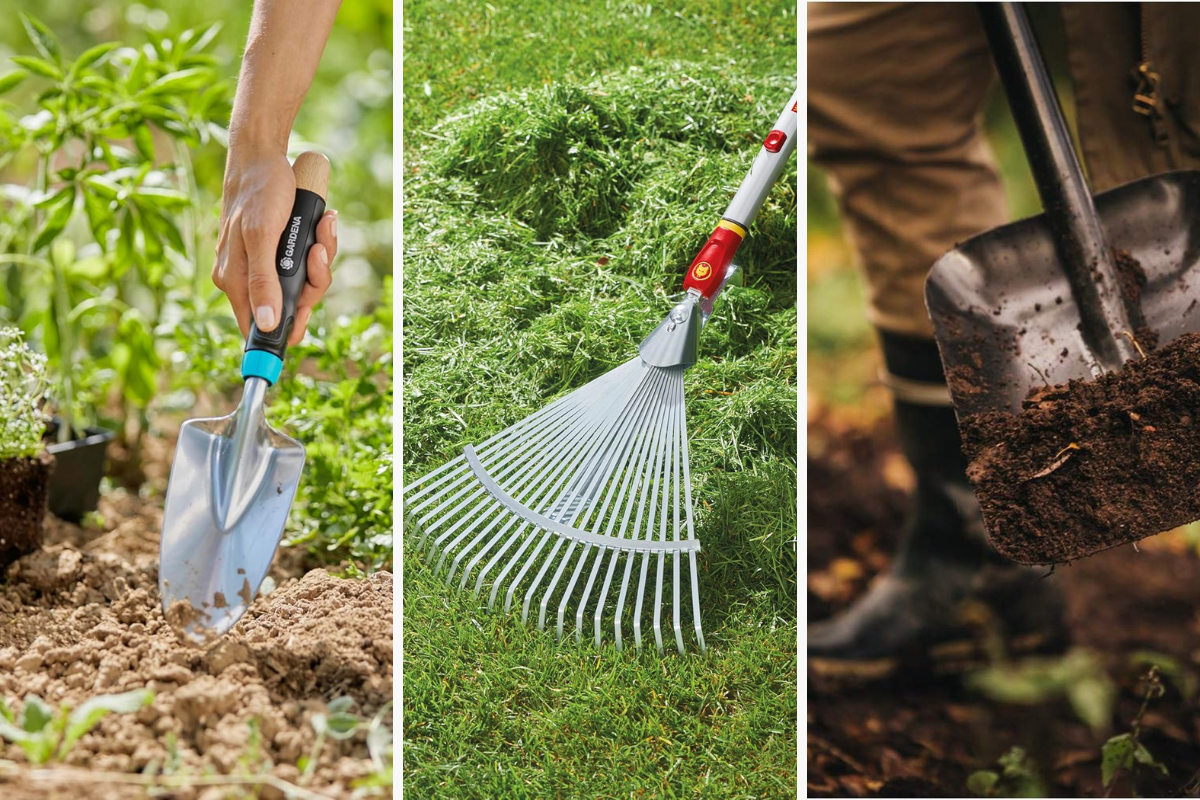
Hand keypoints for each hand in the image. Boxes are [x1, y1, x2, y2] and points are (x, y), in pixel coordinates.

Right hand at [213, 145, 337, 345]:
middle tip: (318, 251)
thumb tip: (267, 324)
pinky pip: (307, 261)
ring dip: (321, 257)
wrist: (262, 156)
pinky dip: (320, 244)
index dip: (285, 330)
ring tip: (324, 227)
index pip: (260, 327)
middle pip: (290, 306)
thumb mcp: (261, 235)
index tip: (304, 324)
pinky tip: (325, 221)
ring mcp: (265, 264)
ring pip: (304, 283)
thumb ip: (262, 281)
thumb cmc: (258, 192)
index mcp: (234, 281)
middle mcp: (247, 278)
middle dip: (313, 282)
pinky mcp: (280, 251)